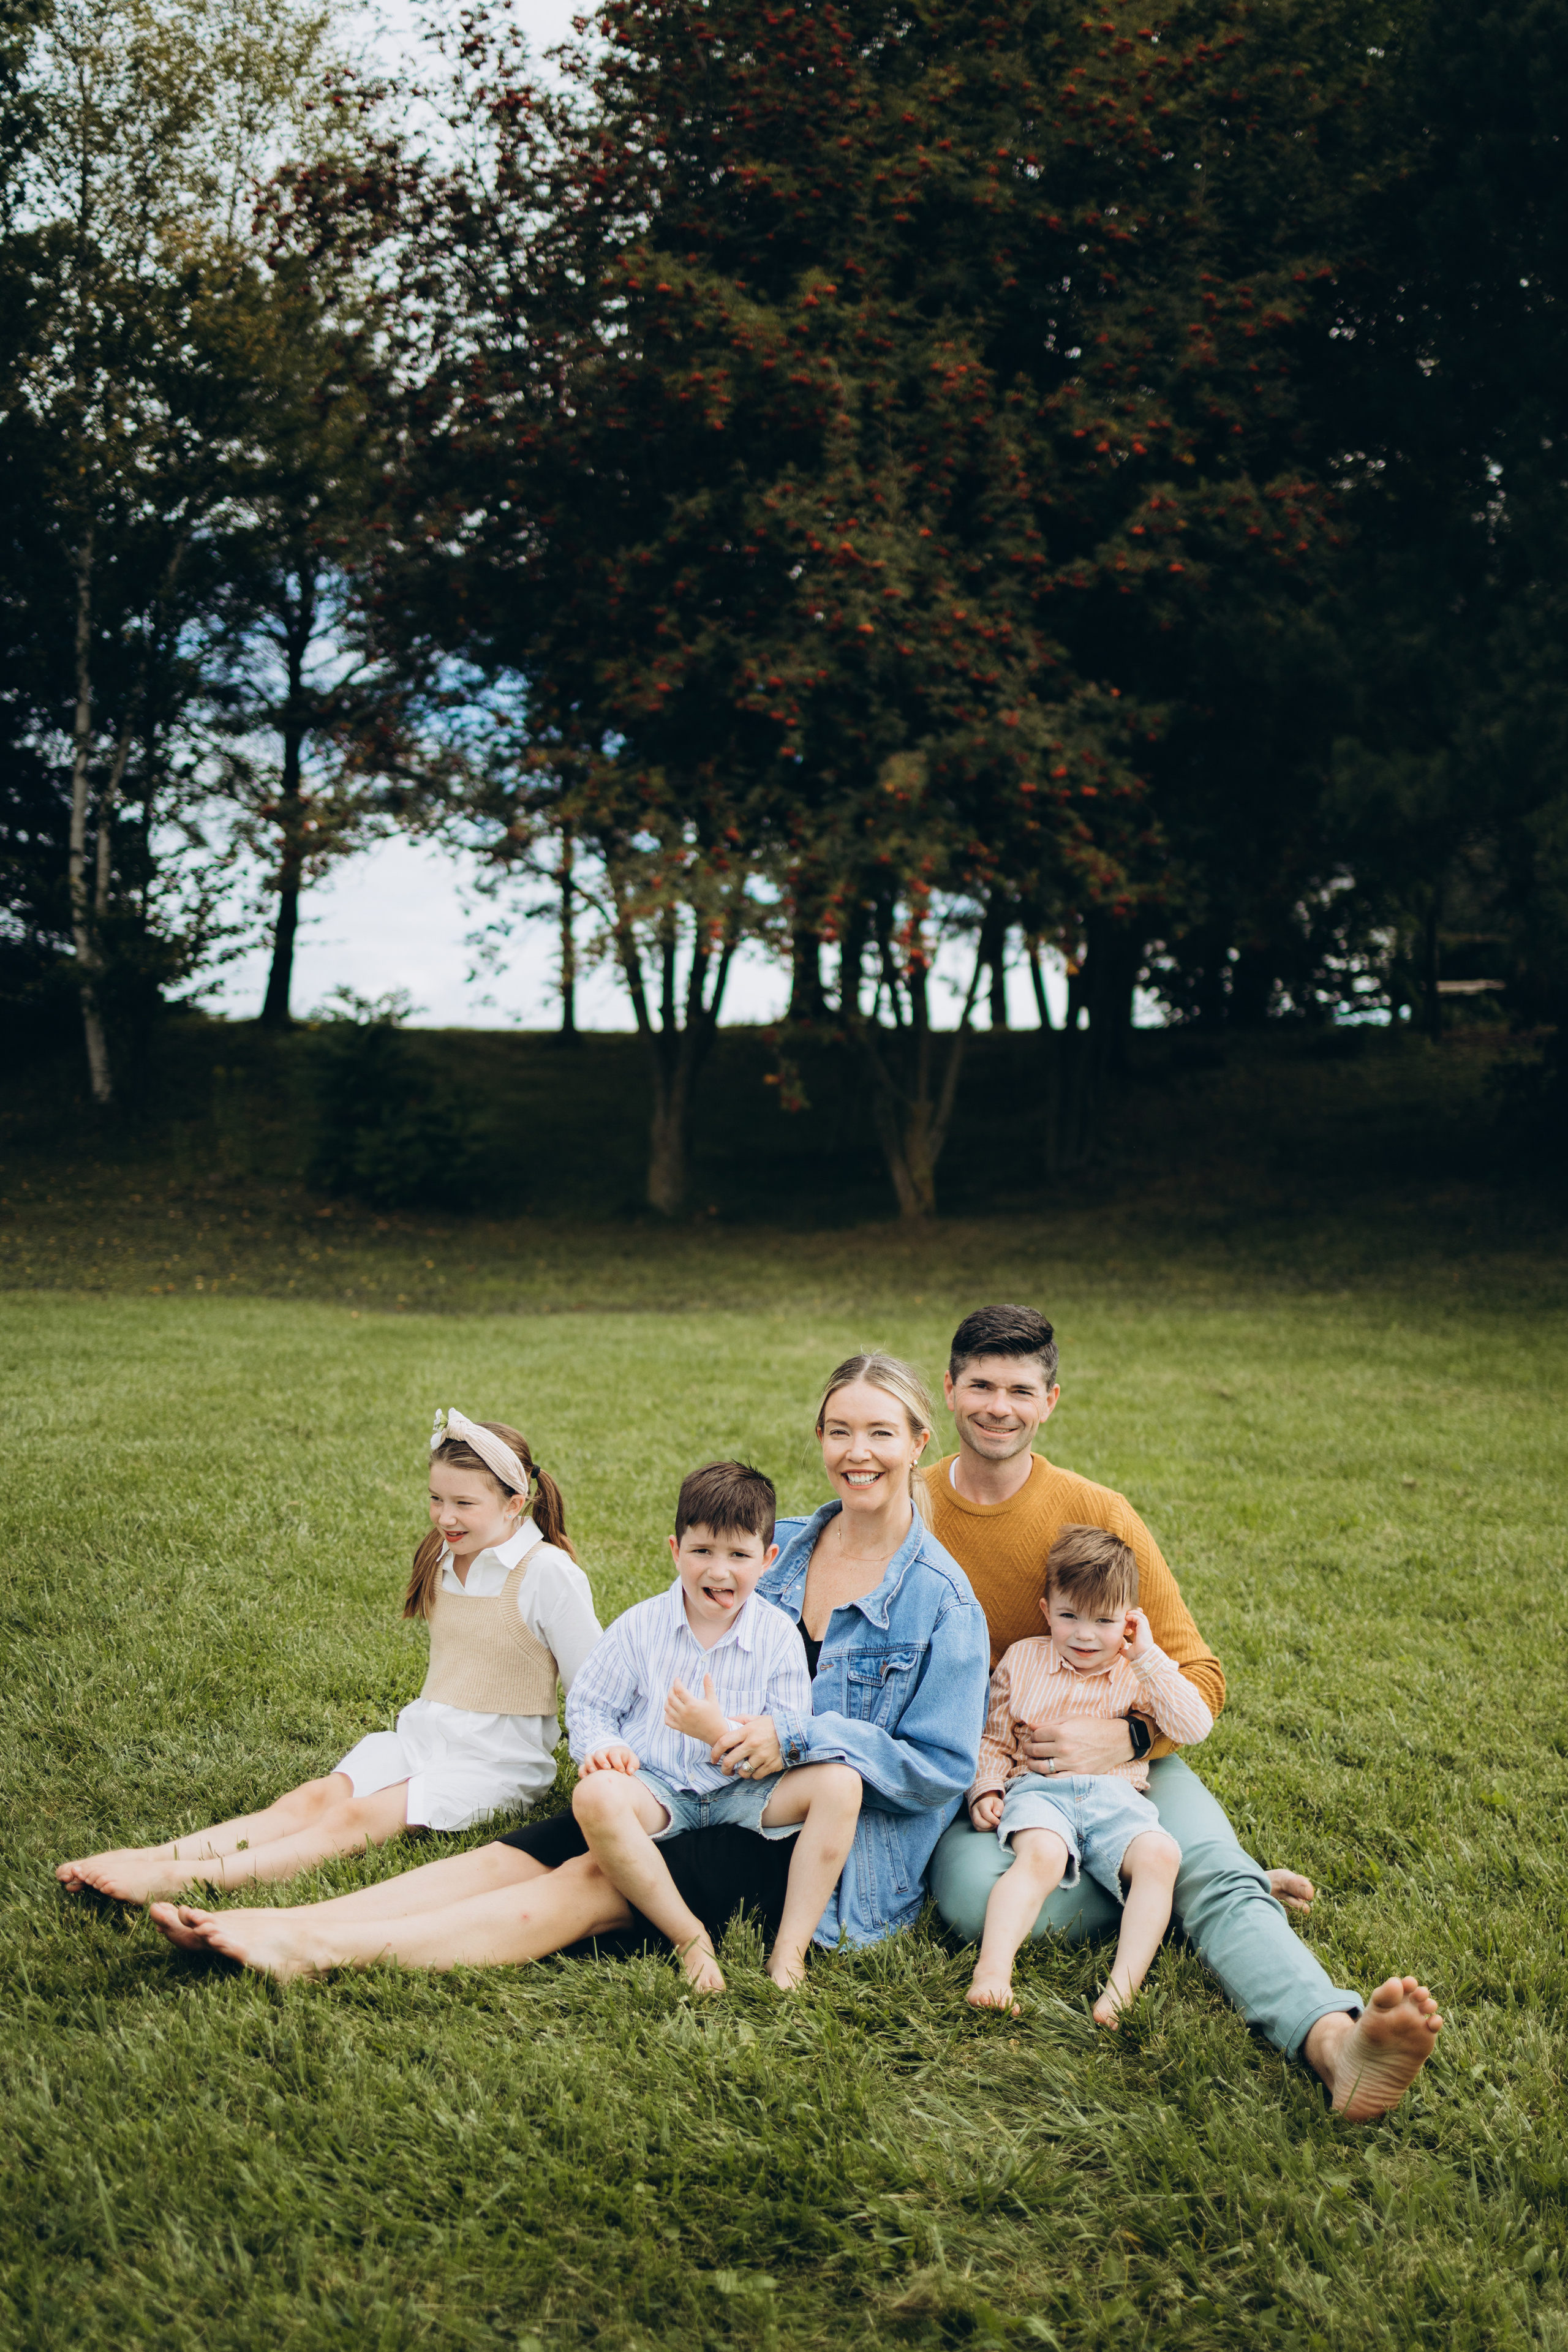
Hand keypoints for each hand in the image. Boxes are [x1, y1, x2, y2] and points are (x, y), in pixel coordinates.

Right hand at [580, 1744, 638, 1775]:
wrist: (619, 1761)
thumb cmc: (626, 1761)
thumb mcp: (633, 1761)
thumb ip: (633, 1765)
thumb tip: (629, 1772)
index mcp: (614, 1751)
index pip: (614, 1753)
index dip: (617, 1762)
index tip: (622, 1770)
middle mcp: (603, 1754)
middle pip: (599, 1752)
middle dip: (602, 1760)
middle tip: (607, 1768)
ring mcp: (595, 1760)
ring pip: (588, 1757)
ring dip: (589, 1764)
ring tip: (594, 1772)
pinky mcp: (589, 1767)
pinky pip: (582, 1767)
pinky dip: (582, 1772)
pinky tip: (585, 1779)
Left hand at [664, 1674, 727, 1742]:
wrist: (715, 1733)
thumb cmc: (715, 1715)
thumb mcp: (712, 1699)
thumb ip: (708, 1686)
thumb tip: (707, 1673)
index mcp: (692, 1704)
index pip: (679, 1689)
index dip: (676, 1682)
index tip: (678, 1679)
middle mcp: (685, 1713)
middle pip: (670, 1698)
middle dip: (671, 1690)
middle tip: (675, 1687)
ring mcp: (681, 1721)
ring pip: (667, 1708)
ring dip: (668, 1700)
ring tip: (673, 1697)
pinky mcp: (680, 1728)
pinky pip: (667, 1721)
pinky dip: (667, 1714)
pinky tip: (672, 1709)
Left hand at [711, 1713, 784, 1779]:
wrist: (794, 1732)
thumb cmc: (772, 1725)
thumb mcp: (755, 1718)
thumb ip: (740, 1720)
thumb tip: (725, 1721)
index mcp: (747, 1731)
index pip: (724, 1742)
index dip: (715, 1752)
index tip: (713, 1758)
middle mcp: (753, 1744)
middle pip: (730, 1760)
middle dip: (724, 1768)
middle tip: (725, 1769)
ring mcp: (762, 1756)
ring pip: (743, 1771)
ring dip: (740, 1772)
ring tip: (743, 1769)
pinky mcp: (770, 1765)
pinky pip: (756, 1775)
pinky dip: (754, 1774)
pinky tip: (755, 1769)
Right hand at [969, 1791, 1002, 1831]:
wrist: (988, 1806)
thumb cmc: (994, 1805)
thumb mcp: (998, 1803)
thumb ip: (999, 1807)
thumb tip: (997, 1814)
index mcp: (981, 1804)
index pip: (985, 1813)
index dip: (992, 1819)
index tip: (998, 1822)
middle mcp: (975, 1810)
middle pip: (977, 1820)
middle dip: (988, 1825)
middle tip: (996, 1824)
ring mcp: (973, 1817)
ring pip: (977, 1826)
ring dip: (988, 1828)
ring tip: (994, 1825)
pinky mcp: (974, 1823)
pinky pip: (979, 1829)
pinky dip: (986, 1830)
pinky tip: (991, 1827)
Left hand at [1017, 1715, 1133, 1774]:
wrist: (1116, 1741)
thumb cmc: (1093, 1727)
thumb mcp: (1071, 1718)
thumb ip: (1049, 1722)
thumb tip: (1031, 1726)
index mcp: (1062, 1731)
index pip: (1036, 1735)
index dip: (1032, 1735)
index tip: (1033, 1737)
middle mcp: (1064, 1748)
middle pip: (1036, 1751)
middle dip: (1027, 1749)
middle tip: (1026, 1749)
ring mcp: (1071, 1763)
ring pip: (1042, 1767)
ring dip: (1032, 1764)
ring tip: (1030, 1761)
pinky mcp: (1078, 1774)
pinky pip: (1055, 1779)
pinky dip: (1045, 1776)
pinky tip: (1044, 1770)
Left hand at [1123, 1606, 1155, 1663]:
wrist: (1142, 1657)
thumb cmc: (1137, 1656)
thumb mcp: (1129, 1652)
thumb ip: (1125, 1650)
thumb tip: (1121, 1651)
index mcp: (1141, 1635)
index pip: (1137, 1624)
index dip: (1130, 1621)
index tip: (1123, 1623)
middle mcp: (1144, 1631)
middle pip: (1140, 1618)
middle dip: (1132, 1615)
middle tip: (1124, 1616)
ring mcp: (1145, 1628)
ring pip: (1140, 1616)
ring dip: (1132, 1613)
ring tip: (1125, 1615)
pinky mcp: (1144, 1627)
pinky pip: (1139, 1617)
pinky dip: (1133, 1615)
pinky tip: (1127, 1617)